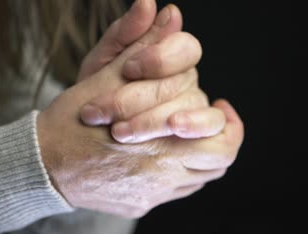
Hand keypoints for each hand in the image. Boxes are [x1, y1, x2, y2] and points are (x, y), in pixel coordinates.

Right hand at [37, 3, 243, 217]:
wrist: (41, 166)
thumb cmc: (71, 121)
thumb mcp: (103, 76)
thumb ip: (141, 46)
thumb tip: (168, 13)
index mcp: (161, 139)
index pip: (219, 134)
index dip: (229, 121)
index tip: (223, 105)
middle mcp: (163, 173)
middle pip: (220, 160)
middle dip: (225, 139)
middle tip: (218, 120)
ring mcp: (153, 194)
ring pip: (202, 178)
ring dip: (205, 156)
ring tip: (193, 137)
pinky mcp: (141, 205)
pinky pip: (178, 192)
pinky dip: (183, 173)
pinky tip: (168, 155)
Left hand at [77, 1, 225, 141]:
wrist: (85, 135)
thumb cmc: (93, 95)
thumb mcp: (100, 64)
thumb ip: (124, 34)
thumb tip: (148, 3)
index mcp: (170, 59)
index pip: (187, 49)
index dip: (160, 58)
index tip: (128, 69)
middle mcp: (188, 85)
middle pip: (185, 86)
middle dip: (139, 100)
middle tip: (101, 112)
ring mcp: (196, 114)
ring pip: (203, 116)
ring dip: (161, 122)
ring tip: (124, 132)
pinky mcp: (196, 145)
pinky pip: (222, 141)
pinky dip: (209, 134)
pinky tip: (176, 130)